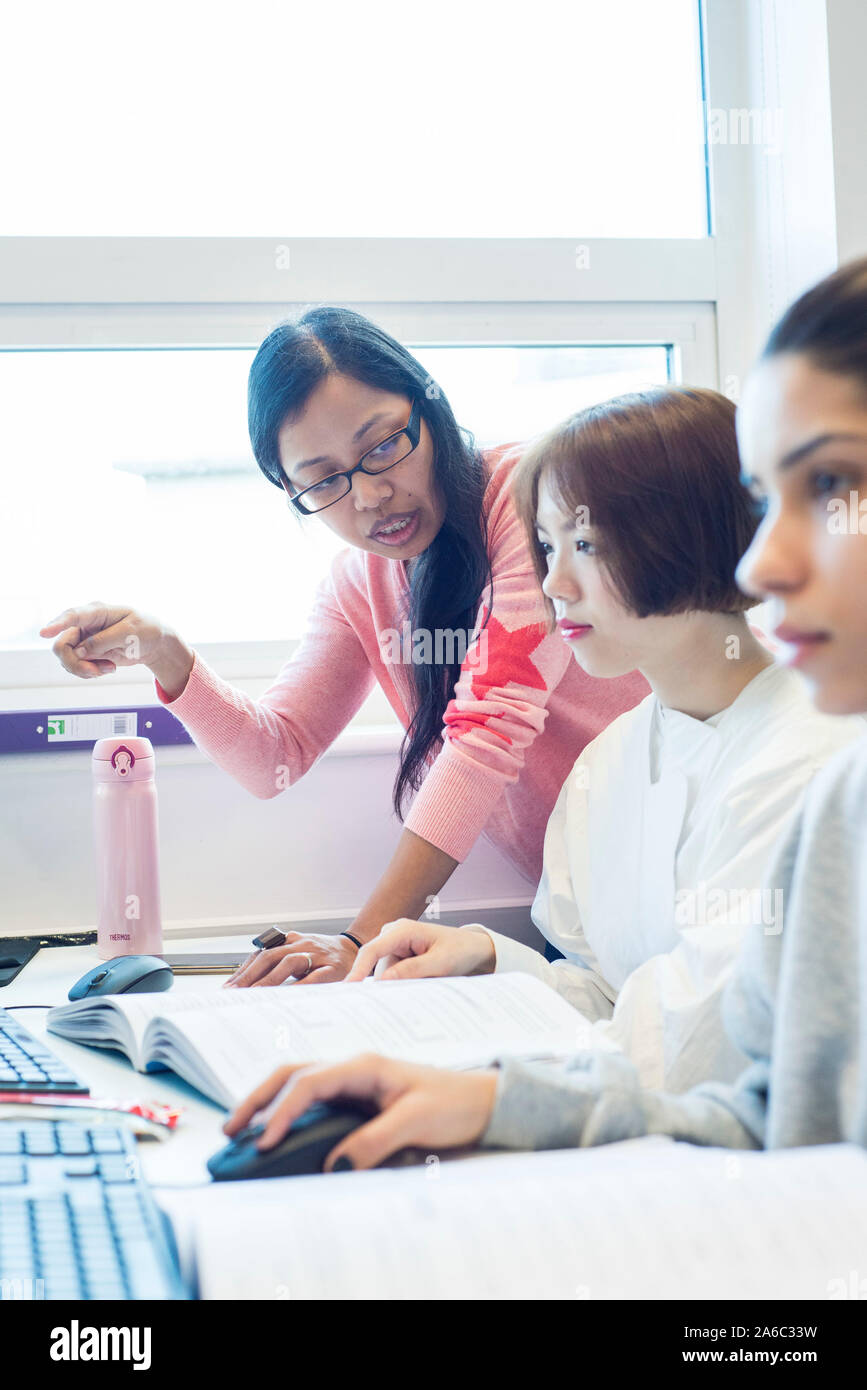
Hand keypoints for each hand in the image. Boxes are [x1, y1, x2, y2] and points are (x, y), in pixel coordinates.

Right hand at [39, 601, 178, 680]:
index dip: (57, 624)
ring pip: (66, 658)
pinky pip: (76, 666)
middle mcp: (85, 624)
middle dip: (75, 663)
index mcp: (97, 611)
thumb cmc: (146, 629)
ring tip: (109, 669)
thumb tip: (81, 651)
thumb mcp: (129, 633)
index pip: (72, 616)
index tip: (44, 633)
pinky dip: (90, 672)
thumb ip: (104, 641)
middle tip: (95, 672)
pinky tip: (108, 668)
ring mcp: (84, 639)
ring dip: (85, 669)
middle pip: (62, 645)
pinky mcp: (87, 652)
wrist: (155, 643)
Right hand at [222, 1054, 498, 1170]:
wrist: (483, 1101)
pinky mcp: (357, 1101)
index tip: (266, 1141)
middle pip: (292, 1075)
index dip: (283, 1111)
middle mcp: (353, 1070)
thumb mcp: (416, 1121)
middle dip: (258, 1098)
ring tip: (242, 1131)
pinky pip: (313, 1104)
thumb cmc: (454, 1102)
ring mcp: (353, 1084)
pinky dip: (289, 1115)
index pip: (310, 1082)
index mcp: (364, 1066)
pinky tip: (277, 1134)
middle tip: (231, 1127)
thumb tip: (334, 1166)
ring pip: (298, 1086)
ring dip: (269, 1104)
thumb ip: (374, 1142)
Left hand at [224, 931, 358, 986]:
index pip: (261, 953)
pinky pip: (313, 977)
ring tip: (255, 994)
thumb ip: (276, 963)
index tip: (228, 987)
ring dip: (270, 979)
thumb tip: (248, 984)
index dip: (243, 970)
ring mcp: (316, 954)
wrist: (353, 949)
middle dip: (250, 975)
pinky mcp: (331, 967)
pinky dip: (298, 986)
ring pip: (288, 963)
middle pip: (270, 956)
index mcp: (289, 940)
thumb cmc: (321, 956)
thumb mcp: (297, 953)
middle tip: (234, 992)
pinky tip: (286, 997)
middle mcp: (300, 944)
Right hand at [345, 919, 494, 981]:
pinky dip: (405, 983)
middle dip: (393, 984)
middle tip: (418, 989)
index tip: (349, 988)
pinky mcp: (398, 956)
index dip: (358, 970)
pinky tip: (424, 980)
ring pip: (387, 976)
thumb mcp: (440, 963)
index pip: (372, 950)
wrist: (473, 949)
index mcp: (402, 930)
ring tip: (430, 979)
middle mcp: (393, 935)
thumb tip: (383, 981)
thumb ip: (412, 971)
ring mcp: (395, 945)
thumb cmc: (460, 951)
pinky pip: (393, 976)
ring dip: (404, 984)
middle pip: (380, 968)